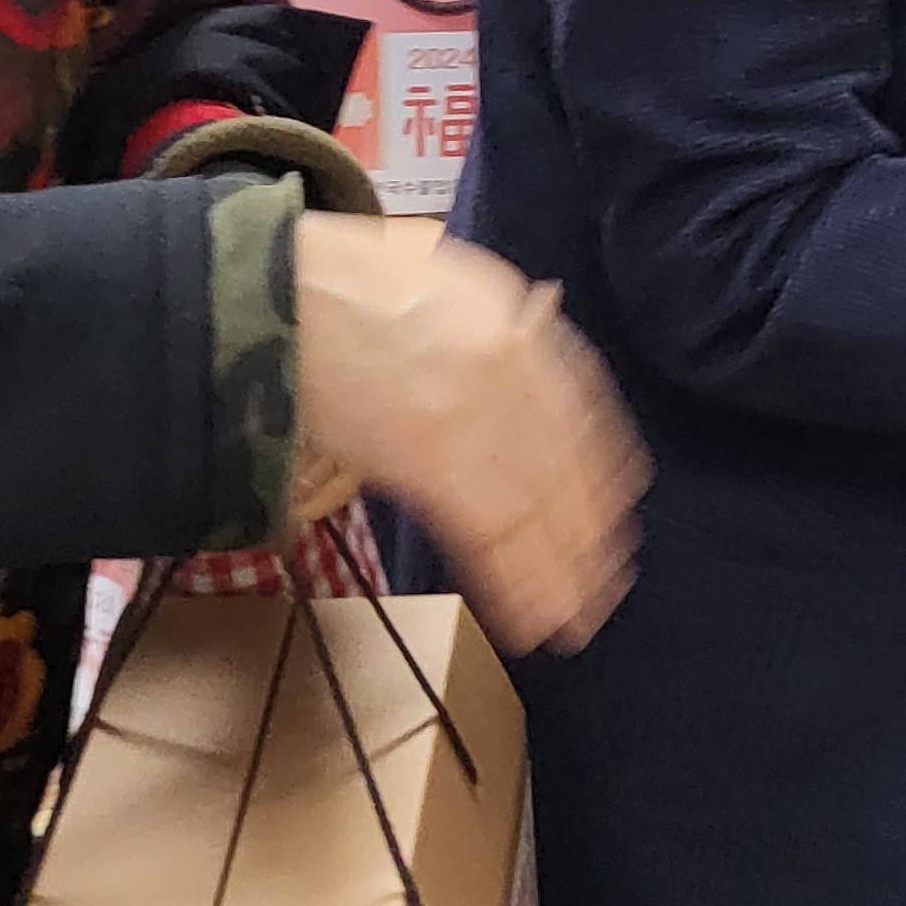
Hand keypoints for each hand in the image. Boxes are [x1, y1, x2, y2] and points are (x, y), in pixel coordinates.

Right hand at [292, 217, 646, 661]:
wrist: (284, 288)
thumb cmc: (350, 284)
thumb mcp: (453, 286)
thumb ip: (505, 327)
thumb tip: (541, 348)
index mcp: (520, 330)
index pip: (584, 416)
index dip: (603, 474)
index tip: (620, 511)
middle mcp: (514, 373)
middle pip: (566, 471)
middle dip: (588, 538)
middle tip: (604, 588)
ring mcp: (477, 417)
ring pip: (535, 511)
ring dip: (559, 575)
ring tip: (572, 621)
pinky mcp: (431, 459)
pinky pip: (489, 532)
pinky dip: (514, 580)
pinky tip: (529, 615)